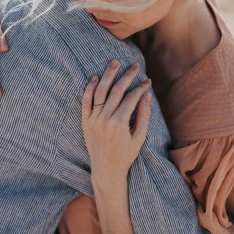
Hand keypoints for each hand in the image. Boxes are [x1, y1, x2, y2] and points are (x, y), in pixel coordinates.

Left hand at [82, 60, 152, 188]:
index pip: (131, 98)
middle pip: (116, 90)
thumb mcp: (139, 137)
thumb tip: (147, 95)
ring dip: (107, 75)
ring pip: (100, 91)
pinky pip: (85, 101)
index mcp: (119, 123)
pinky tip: (95, 77)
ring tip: (114, 62)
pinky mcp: (85, 122)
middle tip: (134, 65)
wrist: (106, 170)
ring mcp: (93, 120)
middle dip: (127, 76)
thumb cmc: (126, 155)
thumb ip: (143, 115)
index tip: (147, 80)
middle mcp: (104, 119)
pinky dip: (89, 88)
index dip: (141, 87)